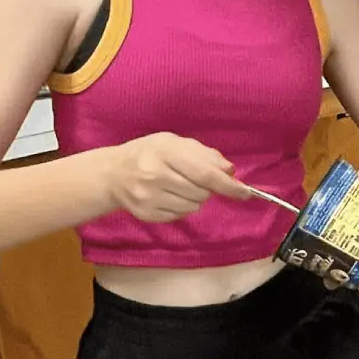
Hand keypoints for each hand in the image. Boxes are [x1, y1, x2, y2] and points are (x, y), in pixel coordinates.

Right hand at [109, 132, 248, 222]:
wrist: (113, 173)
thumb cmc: (149, 153)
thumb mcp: (175, 143)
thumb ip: (204, 154)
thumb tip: (230, 170)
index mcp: (165, 152)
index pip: (204, 173)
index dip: (228, 185)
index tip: (244, 192)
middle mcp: (155, 175)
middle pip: (201, 192)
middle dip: (209, 189)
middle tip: (199, 180)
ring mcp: (149, 197)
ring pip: (193, 206)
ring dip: (197, 198)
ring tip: (182, 185)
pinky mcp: (147, 214)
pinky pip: (180, 215)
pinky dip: (184, 207)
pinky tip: (171, 195)